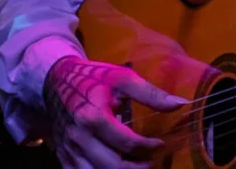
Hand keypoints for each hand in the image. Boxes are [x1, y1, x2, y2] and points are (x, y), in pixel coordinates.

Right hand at [43, 55, 185, 168]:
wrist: (55, 80)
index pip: (127, 143)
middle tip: (151, 162)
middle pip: (111, 165)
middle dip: (136, 168)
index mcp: (93, 116)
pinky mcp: (62, 155)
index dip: (148, 147)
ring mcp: (69, 149)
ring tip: (136, 167)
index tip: (160, 144)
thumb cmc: (93, 77)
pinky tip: (113, 168)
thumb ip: (150, 93)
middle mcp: (79, 137)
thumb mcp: (122, 78)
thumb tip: (180, 104)